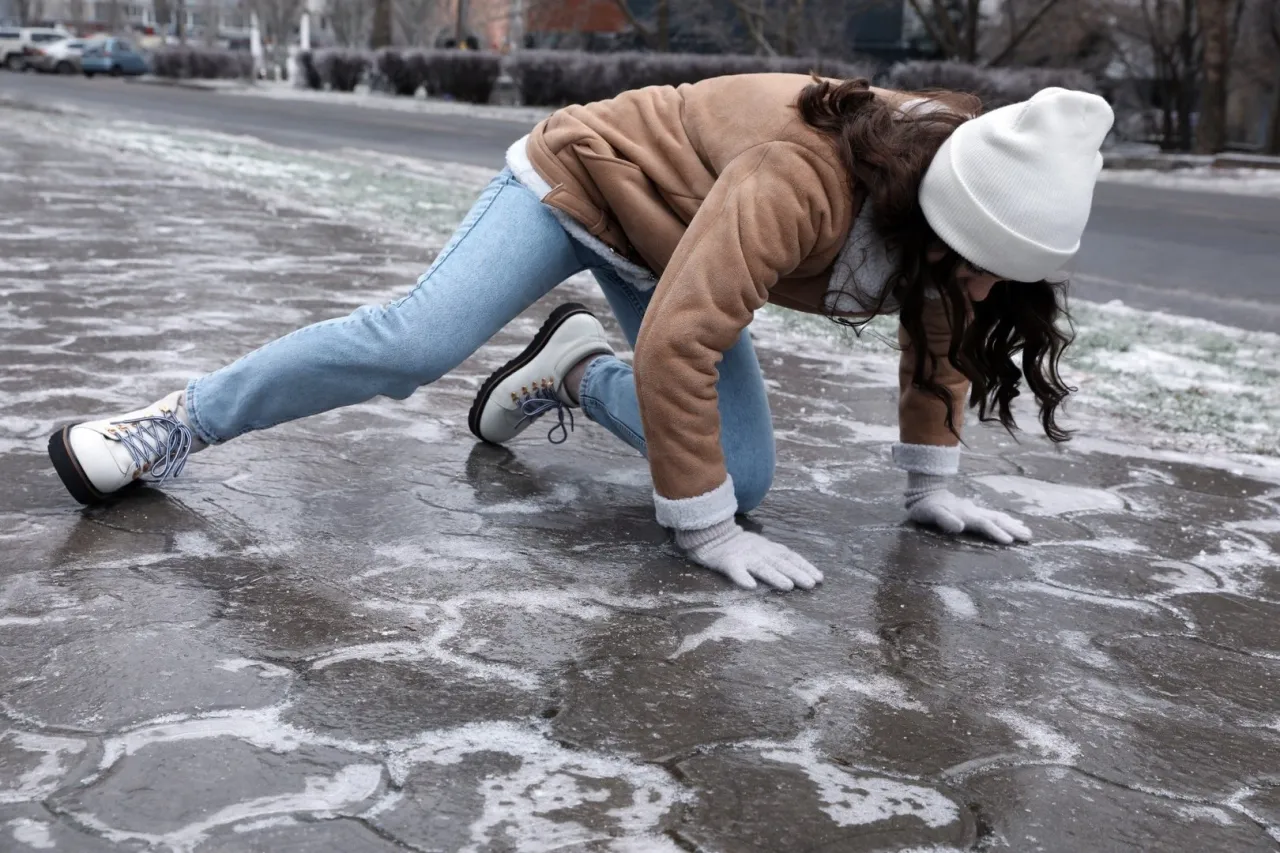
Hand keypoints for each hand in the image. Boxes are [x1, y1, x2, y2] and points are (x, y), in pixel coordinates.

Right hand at [675, 519, 822, 590]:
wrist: (710, 536)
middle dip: (797, 573)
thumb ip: (778, 557)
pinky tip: (750, 586)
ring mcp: (743, 556)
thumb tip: (802, 572)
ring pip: (761, 567)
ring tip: (788, 586)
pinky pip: (735, 570)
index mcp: (768, 548)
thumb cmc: (739, 546)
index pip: (790, 556)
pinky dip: (742, 577)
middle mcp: (759, 551)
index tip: (820, 578)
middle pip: (780, 563)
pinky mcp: (727, 562)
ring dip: (775, 576)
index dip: (805, 566)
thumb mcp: (762, 547)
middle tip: (811, 584)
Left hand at [906, 486, 1031, 544]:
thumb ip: (944, 519)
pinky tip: (1016, 523)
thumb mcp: (931, 514)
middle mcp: (974, 511)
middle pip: (997, 519)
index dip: (996, 532)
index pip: (984, 523)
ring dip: (1013, 524)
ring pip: (999, 517)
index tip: (1009, 541)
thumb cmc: (926, 507)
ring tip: (1028, 532)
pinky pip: (995, 516)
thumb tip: (960, 526)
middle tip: (1029, 537)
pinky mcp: (976, 512)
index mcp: (966, 514)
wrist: (926, 493)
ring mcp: (976, 510)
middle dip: (1013, 528)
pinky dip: (1008, 520)